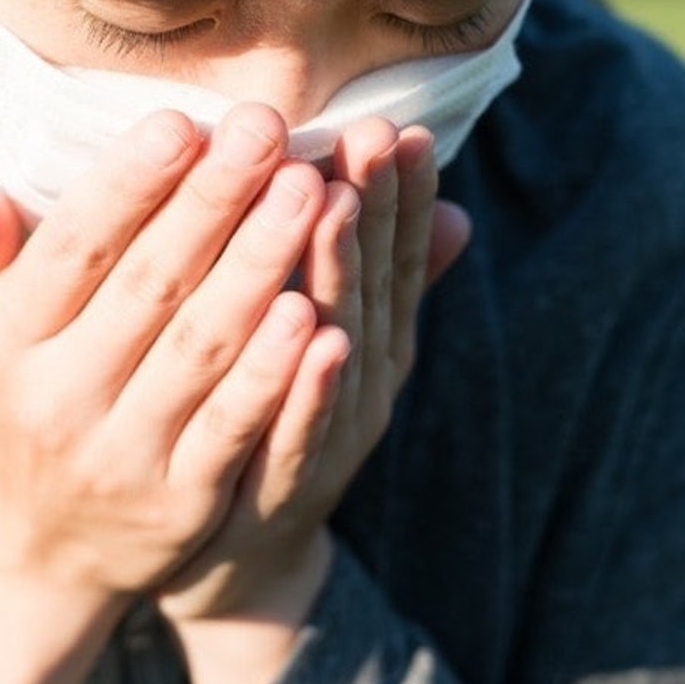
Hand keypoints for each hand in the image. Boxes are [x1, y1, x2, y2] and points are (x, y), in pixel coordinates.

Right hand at [0, 104, 332, 683]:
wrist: (39, 551)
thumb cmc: (19, 403)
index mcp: (6, 341)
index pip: (75, 248)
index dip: (130, 184)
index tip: (184, 120)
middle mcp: (56, 398)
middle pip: (149, 285)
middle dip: (213, 201)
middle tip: (268, 126)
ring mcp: (120, 455)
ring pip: (199, 349)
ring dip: (258, 267)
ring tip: (310, 193)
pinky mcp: (180, 504)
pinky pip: (232, 429)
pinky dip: (274, 375)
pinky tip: (317, 314)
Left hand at [156, 120, 471, 625]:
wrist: (234, 561)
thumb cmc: (270, 420)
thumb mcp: (327, 343)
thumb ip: (371, 274)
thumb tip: (450, 207)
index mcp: (367, 339)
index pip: (388, 252)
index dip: (399, 191)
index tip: (399, 123)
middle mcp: (359, 383)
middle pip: (369, 284)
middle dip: (373, 206)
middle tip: (372, 133)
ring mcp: (328, 438)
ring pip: (338, 346)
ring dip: (340, 275)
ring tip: (335, 205)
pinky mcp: (282, 493)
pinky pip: (297, 435)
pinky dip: (308, 389)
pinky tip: (312, 337)